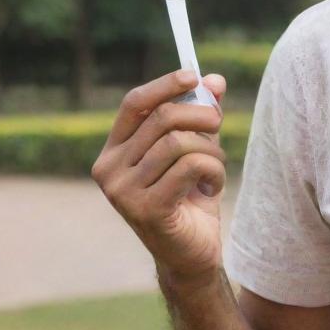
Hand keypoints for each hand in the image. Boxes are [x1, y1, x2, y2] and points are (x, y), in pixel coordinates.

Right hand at [92, 69, 227, 288]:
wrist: (193, 254)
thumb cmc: (192, 198)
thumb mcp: (198, 150)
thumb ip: (202, 116)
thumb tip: (215, 80)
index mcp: (114, 151)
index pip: (134, 104)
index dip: (164, 84)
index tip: (193, 75)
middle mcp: (109, 169)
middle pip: (163, 117)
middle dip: (202, 116)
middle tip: (219, 127)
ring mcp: (123, 191)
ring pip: (180, 142)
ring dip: (211, 152)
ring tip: (215, 169)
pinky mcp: (145, 209)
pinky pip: (190, 167)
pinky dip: (213, 171)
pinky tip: (211, 189)